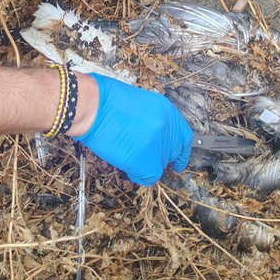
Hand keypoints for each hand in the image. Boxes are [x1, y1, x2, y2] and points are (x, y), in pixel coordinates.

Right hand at [75, 73, 192, 184]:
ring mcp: (159, 146)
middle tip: (144, 157)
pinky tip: (127, 164)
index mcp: (169, 112)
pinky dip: (138, 175)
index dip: (182, 152)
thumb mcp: (142, 104)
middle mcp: (168, 129)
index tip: (178, 161)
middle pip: (172, 153)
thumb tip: (153, 139)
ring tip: (127, 152)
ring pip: (159, 166)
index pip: (185, 137)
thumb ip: (154, 121)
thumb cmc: (109, 102)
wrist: (95, 107)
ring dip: (145, 163)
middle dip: (158, 157)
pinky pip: (149, 177)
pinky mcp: (147, 162)